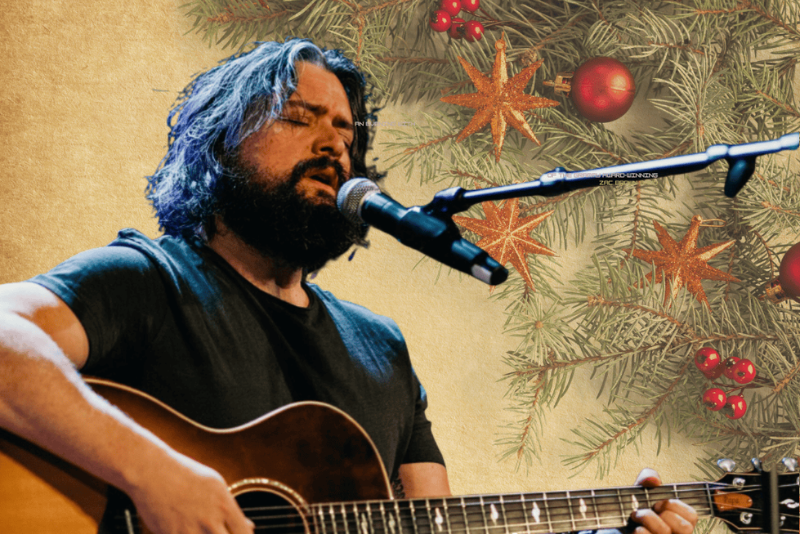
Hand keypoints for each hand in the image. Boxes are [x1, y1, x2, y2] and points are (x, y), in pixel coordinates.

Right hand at [126, 452, 254, 533]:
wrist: (152, 471)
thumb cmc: (185, 475)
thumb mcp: (216, 486)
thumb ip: (232, 510)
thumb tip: (249, 527)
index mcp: (224, 505)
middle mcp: (209, 520)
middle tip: (218, 531)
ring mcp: (188, 530)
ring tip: (202, 529)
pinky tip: (188, 529)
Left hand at [629, 468, 697, 533]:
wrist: (615, 523)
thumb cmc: (634, 507)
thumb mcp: (640, 489)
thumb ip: (648, 477)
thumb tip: (655, 480)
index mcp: (679, 522)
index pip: (692, 516)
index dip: (675, 506)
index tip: (658, 503)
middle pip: (685, 528)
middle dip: (665, 513)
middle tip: (650, 509)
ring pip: (664, 532)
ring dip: (647, 518)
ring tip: (636, 515)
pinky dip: (639, 530)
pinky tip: (634, 529)